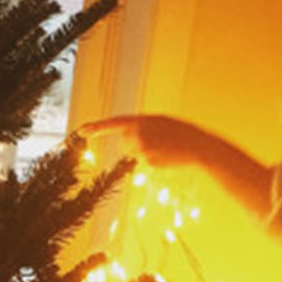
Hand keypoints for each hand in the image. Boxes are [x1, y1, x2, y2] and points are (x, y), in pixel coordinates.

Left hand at [77, 114, 209, 167]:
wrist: (199, 145)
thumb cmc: (181, 132)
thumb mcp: (161, 121)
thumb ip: (142, 125)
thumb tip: (126, 137)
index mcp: (142, 119)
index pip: (114, 123)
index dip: (97, 127)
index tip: (81, 131)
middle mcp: (138, 132)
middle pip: (125, 142)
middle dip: (137, 143)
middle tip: (158, 140)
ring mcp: (142, 147)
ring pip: (134, 153)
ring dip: (146, 152)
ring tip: (164, 147)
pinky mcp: (147, 160)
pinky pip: (144, 162)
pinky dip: (153, 160)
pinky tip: (167, 156)